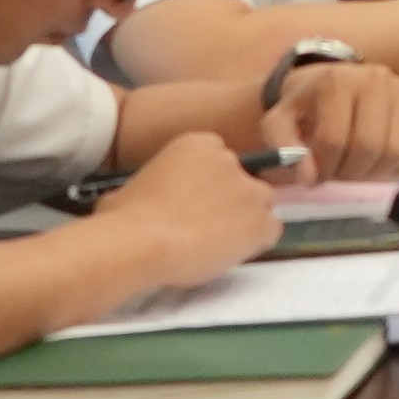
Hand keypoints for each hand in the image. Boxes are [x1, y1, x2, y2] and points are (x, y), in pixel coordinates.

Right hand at [100, 133, 288, 294]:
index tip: (198, 203)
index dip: (213, 185)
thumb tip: (134, 201)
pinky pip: (272, 231)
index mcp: (198, 144)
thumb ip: (152, 186)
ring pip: (262, 205)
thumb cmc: (126, 216)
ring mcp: (250, 189)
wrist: (142, 241)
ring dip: (248, 221)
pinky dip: (257, 244)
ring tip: (221, 243)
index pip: (222, 161)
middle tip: (209, 226)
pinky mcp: (261, 221)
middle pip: (246, 180)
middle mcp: (230, 159)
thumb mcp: (132, 187)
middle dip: (232, 201)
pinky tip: (232, 254)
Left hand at [277, 57, 398, 176]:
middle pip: (370, 147)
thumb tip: (309, 175)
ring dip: (375, 173)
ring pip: (398, 151)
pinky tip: (382, 164)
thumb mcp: (279, 122)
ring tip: (357, 168)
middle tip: (337, 173)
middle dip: (349, 172)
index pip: (334, 140)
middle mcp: (376, 79)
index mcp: (337, 81)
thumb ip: (284, 148)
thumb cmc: (305, 107)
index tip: (314, 176)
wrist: (330, 84)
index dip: (322, 168)